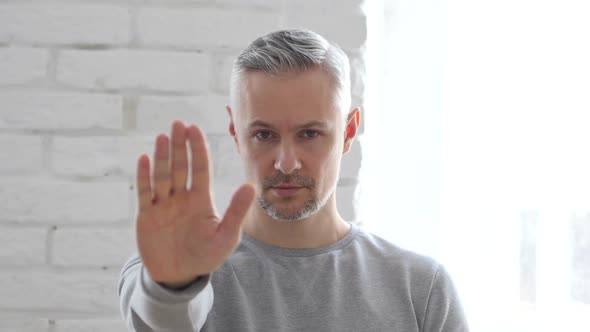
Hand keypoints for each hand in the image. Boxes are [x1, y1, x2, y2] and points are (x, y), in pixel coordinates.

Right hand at [135, 121, 254, 286]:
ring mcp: (163, 204)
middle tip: (178, 123)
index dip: (198, 149)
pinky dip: (144, 176)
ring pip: (162, 175)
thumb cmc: (206, 255)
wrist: (179, 275)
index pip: (200, 169)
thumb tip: (251, 186)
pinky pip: (145, 192)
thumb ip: (237, 211)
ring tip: (163, 137)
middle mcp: (181, 197)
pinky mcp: (146, 215)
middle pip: (180, 166)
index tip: (195, 129)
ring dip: (162, 156)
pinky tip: (144, 158)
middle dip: (179, 146)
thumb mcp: (226, 236)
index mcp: (201, 199)